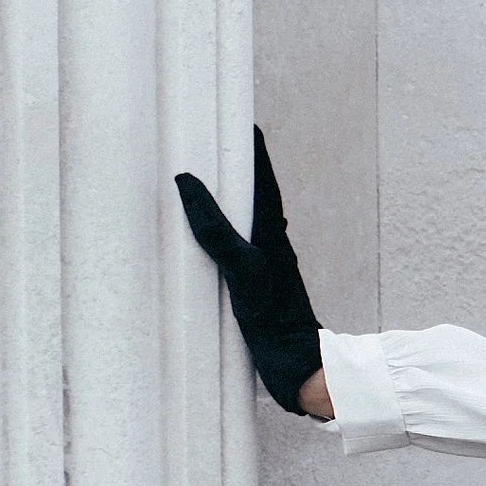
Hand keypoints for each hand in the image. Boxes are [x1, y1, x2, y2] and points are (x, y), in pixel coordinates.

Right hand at [177, 129, 324, 412]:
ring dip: (224, 199)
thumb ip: (215, 229)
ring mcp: (263, 265)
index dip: (250, 147)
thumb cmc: (275, 320)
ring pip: (242, 220)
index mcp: (271, 232)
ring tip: (200, 180)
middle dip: (232, 167)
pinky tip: (203, 241)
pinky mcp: (254, 288)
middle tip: (209, 140)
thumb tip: (186, 182)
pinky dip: (216, 233)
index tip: (239, 116)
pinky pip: (232, 247)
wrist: (299, 369)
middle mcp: (270, 244)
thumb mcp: (241, 270)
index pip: (260, 176)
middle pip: (251, 194)